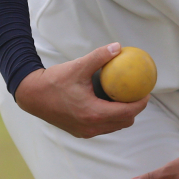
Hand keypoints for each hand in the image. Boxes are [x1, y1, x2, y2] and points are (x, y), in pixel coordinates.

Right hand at [14, 43, 148, 137]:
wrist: (32, 95)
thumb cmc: (55, 81)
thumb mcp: (78, 66)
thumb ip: (100, 57)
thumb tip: (118, 47)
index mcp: (94, 113)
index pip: (127, 112)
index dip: (141, 103)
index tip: (146, 91)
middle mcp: (91, 127)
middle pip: (124, 122)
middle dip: (134, 109)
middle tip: (137, 92)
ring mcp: (85, 132)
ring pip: (114, 126)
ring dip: (122, 114)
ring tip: (125, 97)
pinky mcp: (79, 131)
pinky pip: (103, 127)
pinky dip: (110, 117)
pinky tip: (109, 101)